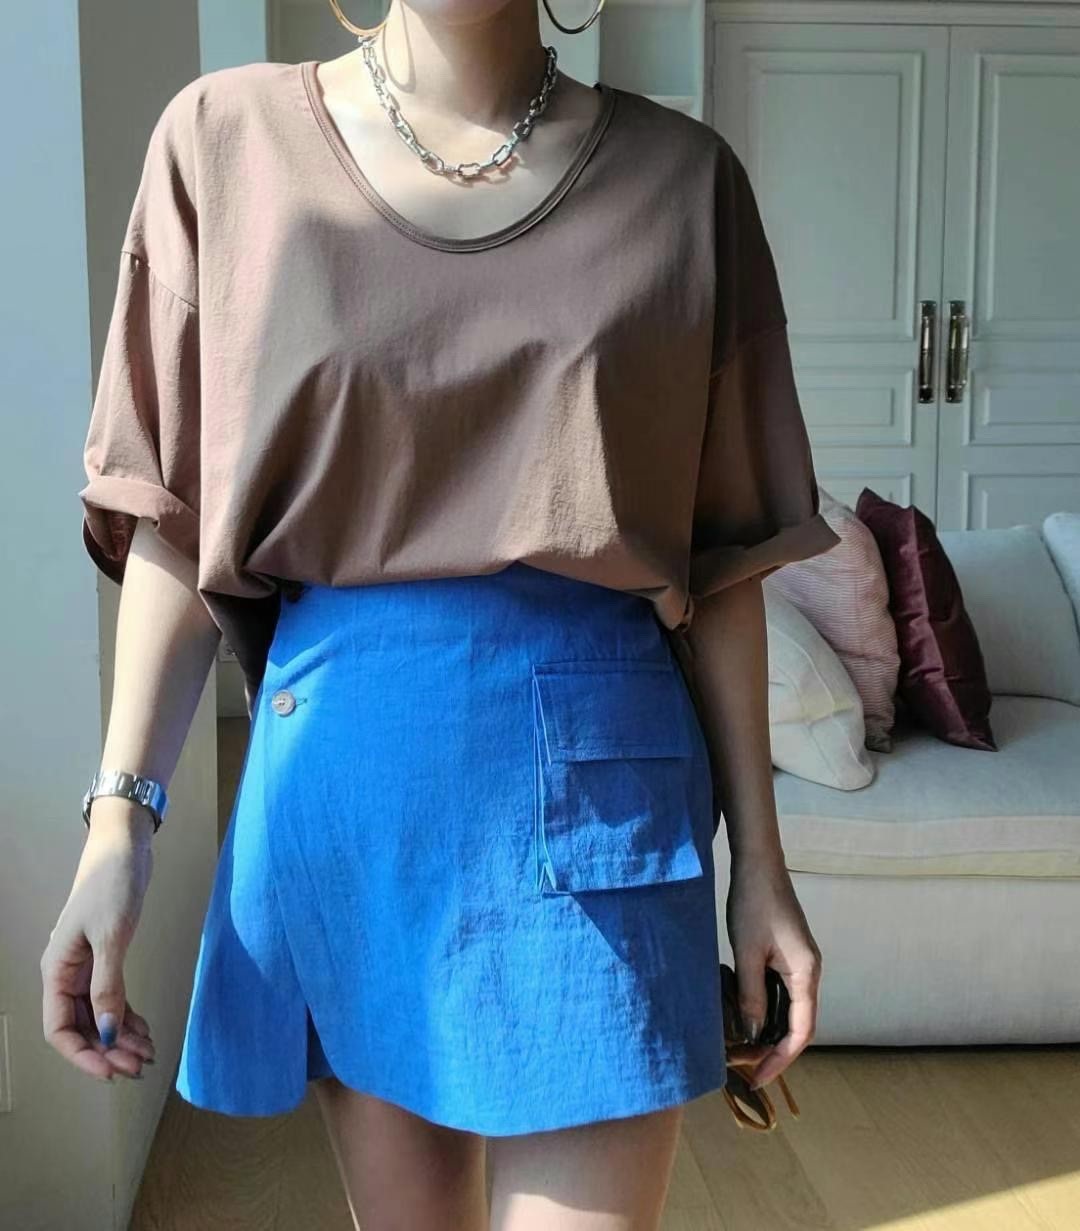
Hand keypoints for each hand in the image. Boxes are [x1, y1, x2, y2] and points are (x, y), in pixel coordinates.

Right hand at [40, 802, 156, 1080]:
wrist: (125, 847)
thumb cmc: (111, 885)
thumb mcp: (111, 936)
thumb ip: (108, 986)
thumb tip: (109, 1034)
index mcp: (57, 971)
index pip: (59, 1028)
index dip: (82, 1054)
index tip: (111, 1070)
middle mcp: (68, 973)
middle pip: (81, 1027)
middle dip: (108, 1050)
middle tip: (140, 1066)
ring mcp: (87, 966)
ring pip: (99, 1015)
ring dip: (121, 1037)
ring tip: (148, 1054)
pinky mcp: (107, 956)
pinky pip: (113, 998)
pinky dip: (128, 1016)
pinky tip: (145, 1031)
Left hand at [725, 853, 820, 1091]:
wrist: (758, 862)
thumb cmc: (753, 903)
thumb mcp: (747, 953)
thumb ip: (752, 995)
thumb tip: (752, 1034)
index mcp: (807, 973)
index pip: (801, 1031)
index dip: (780, 1059)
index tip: (758, 1077)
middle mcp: (811, 971)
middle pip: (799, 1024)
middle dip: (774, 1049)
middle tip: (744, 1067)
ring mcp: (802, 962)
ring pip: (790, 1009)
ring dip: (770, 1030)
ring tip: (743, 1048)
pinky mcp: (790, 954)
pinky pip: (783, 992)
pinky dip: (767, 1009)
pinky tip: (746, 1016)